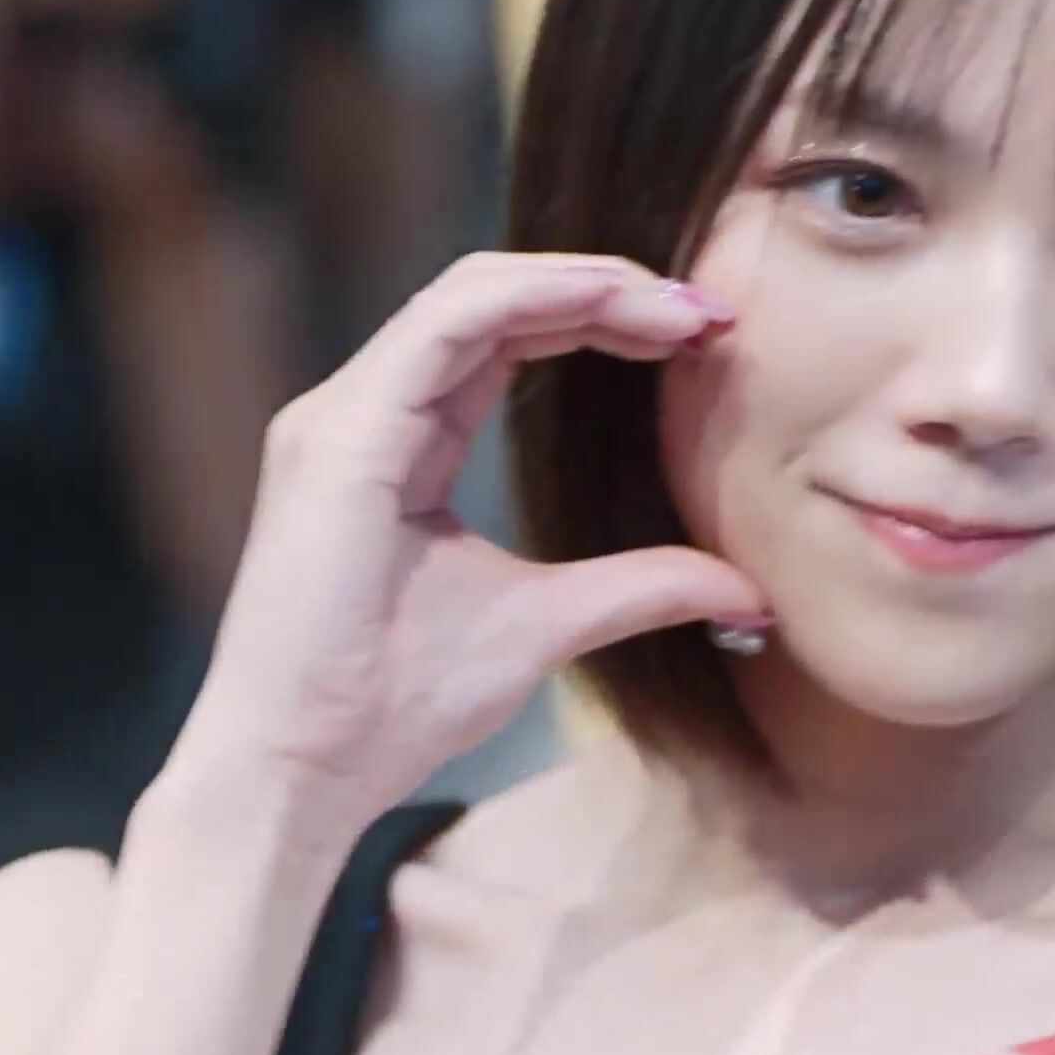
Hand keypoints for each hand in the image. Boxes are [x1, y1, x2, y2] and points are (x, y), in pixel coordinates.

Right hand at [165, 247, 769, 851]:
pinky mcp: (338, 438)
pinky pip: (441, 328)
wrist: (307, 770)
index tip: (703, 339)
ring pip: (469, 294)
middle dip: (606, 289)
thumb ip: (641, 588)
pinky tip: (605, 302)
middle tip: (707, 311)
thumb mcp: (549, 625)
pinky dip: (528, 301)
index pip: (507, 339)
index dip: (603, 320)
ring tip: (675, 307)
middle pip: (495, 301)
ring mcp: (342, 417)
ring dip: (579, 285)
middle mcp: (364, 411)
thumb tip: (748, 590)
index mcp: (400, 442)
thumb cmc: (396, 708)